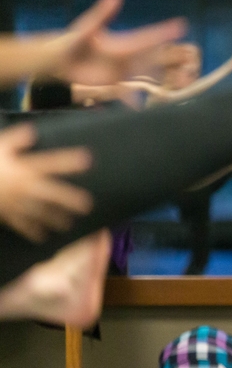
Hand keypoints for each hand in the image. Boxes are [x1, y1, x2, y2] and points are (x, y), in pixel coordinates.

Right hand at [0, 124, 93, 241]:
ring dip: (54, 218)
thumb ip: (16, 139)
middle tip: (87, 205)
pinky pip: (19, 223)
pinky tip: (40, 236)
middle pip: (51, 193)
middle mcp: (23, 186)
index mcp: (24, 168)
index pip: (51, 163)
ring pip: (38, 211)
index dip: (69, 161)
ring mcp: (15, 201)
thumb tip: (32, 131)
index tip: (87, 160)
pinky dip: (30, 230)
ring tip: (67, 224)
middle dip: (69, 199)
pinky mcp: (5, 212)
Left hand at [37, 0, 186, 84]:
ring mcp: (123, 72)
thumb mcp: (88, 25)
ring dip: (165, 79)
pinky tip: (146, 106)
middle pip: (156, 57)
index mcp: (125, 44)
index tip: (182, 25)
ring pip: (149, 75)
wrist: (58, 61)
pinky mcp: (115, 83)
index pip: (150, 37)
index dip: (166, 31)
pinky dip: (139, 99)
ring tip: (183, 82)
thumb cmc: (73, 41)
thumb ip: (104, 11)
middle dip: (175, 57)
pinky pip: (133, 92)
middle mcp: (128, 57)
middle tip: (193, 56)